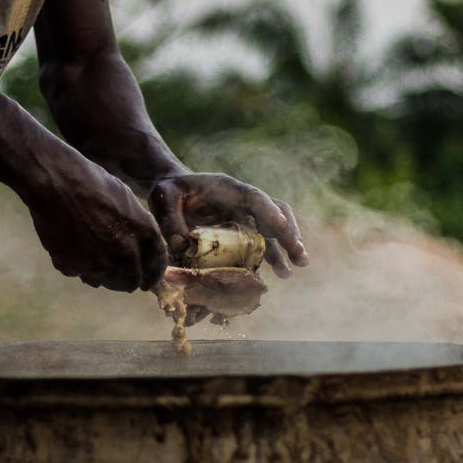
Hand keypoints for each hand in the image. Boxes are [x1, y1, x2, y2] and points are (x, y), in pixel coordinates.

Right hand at [25, 154, 167, 291]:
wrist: (56, 183)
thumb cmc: (92, 184)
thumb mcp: (127, 201)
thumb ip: (138, 229)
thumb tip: (141, 250)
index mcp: (145, 233)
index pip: (156, 265)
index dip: (152, 276)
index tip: (146, 282)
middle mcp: (126, 253)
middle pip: (130, 281)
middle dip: (124, 279)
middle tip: (115, 274)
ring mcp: (99, 264)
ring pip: (104, 280)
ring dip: (100, 273)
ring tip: (88, 250)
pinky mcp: (74, 268)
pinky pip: (80, 273)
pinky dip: (77, 265)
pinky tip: (70, 244)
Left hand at [148, 173, 308, 277]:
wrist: (171, 194)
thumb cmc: (168, 191)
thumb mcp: (162, 199)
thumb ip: (170, 219)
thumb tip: (182, 246)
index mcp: (228, 188)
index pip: (254, 197)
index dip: (268, 210)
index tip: (280, 225)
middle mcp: (242, 203)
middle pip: (274, 214)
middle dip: (289, 235)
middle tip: (300, 256)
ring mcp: (244, 218)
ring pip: (271, 233)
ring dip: (283, 252)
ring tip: (289, 272)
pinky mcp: (240, 234)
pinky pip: (258, 247)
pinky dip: (267, 260)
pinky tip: (273, 275)